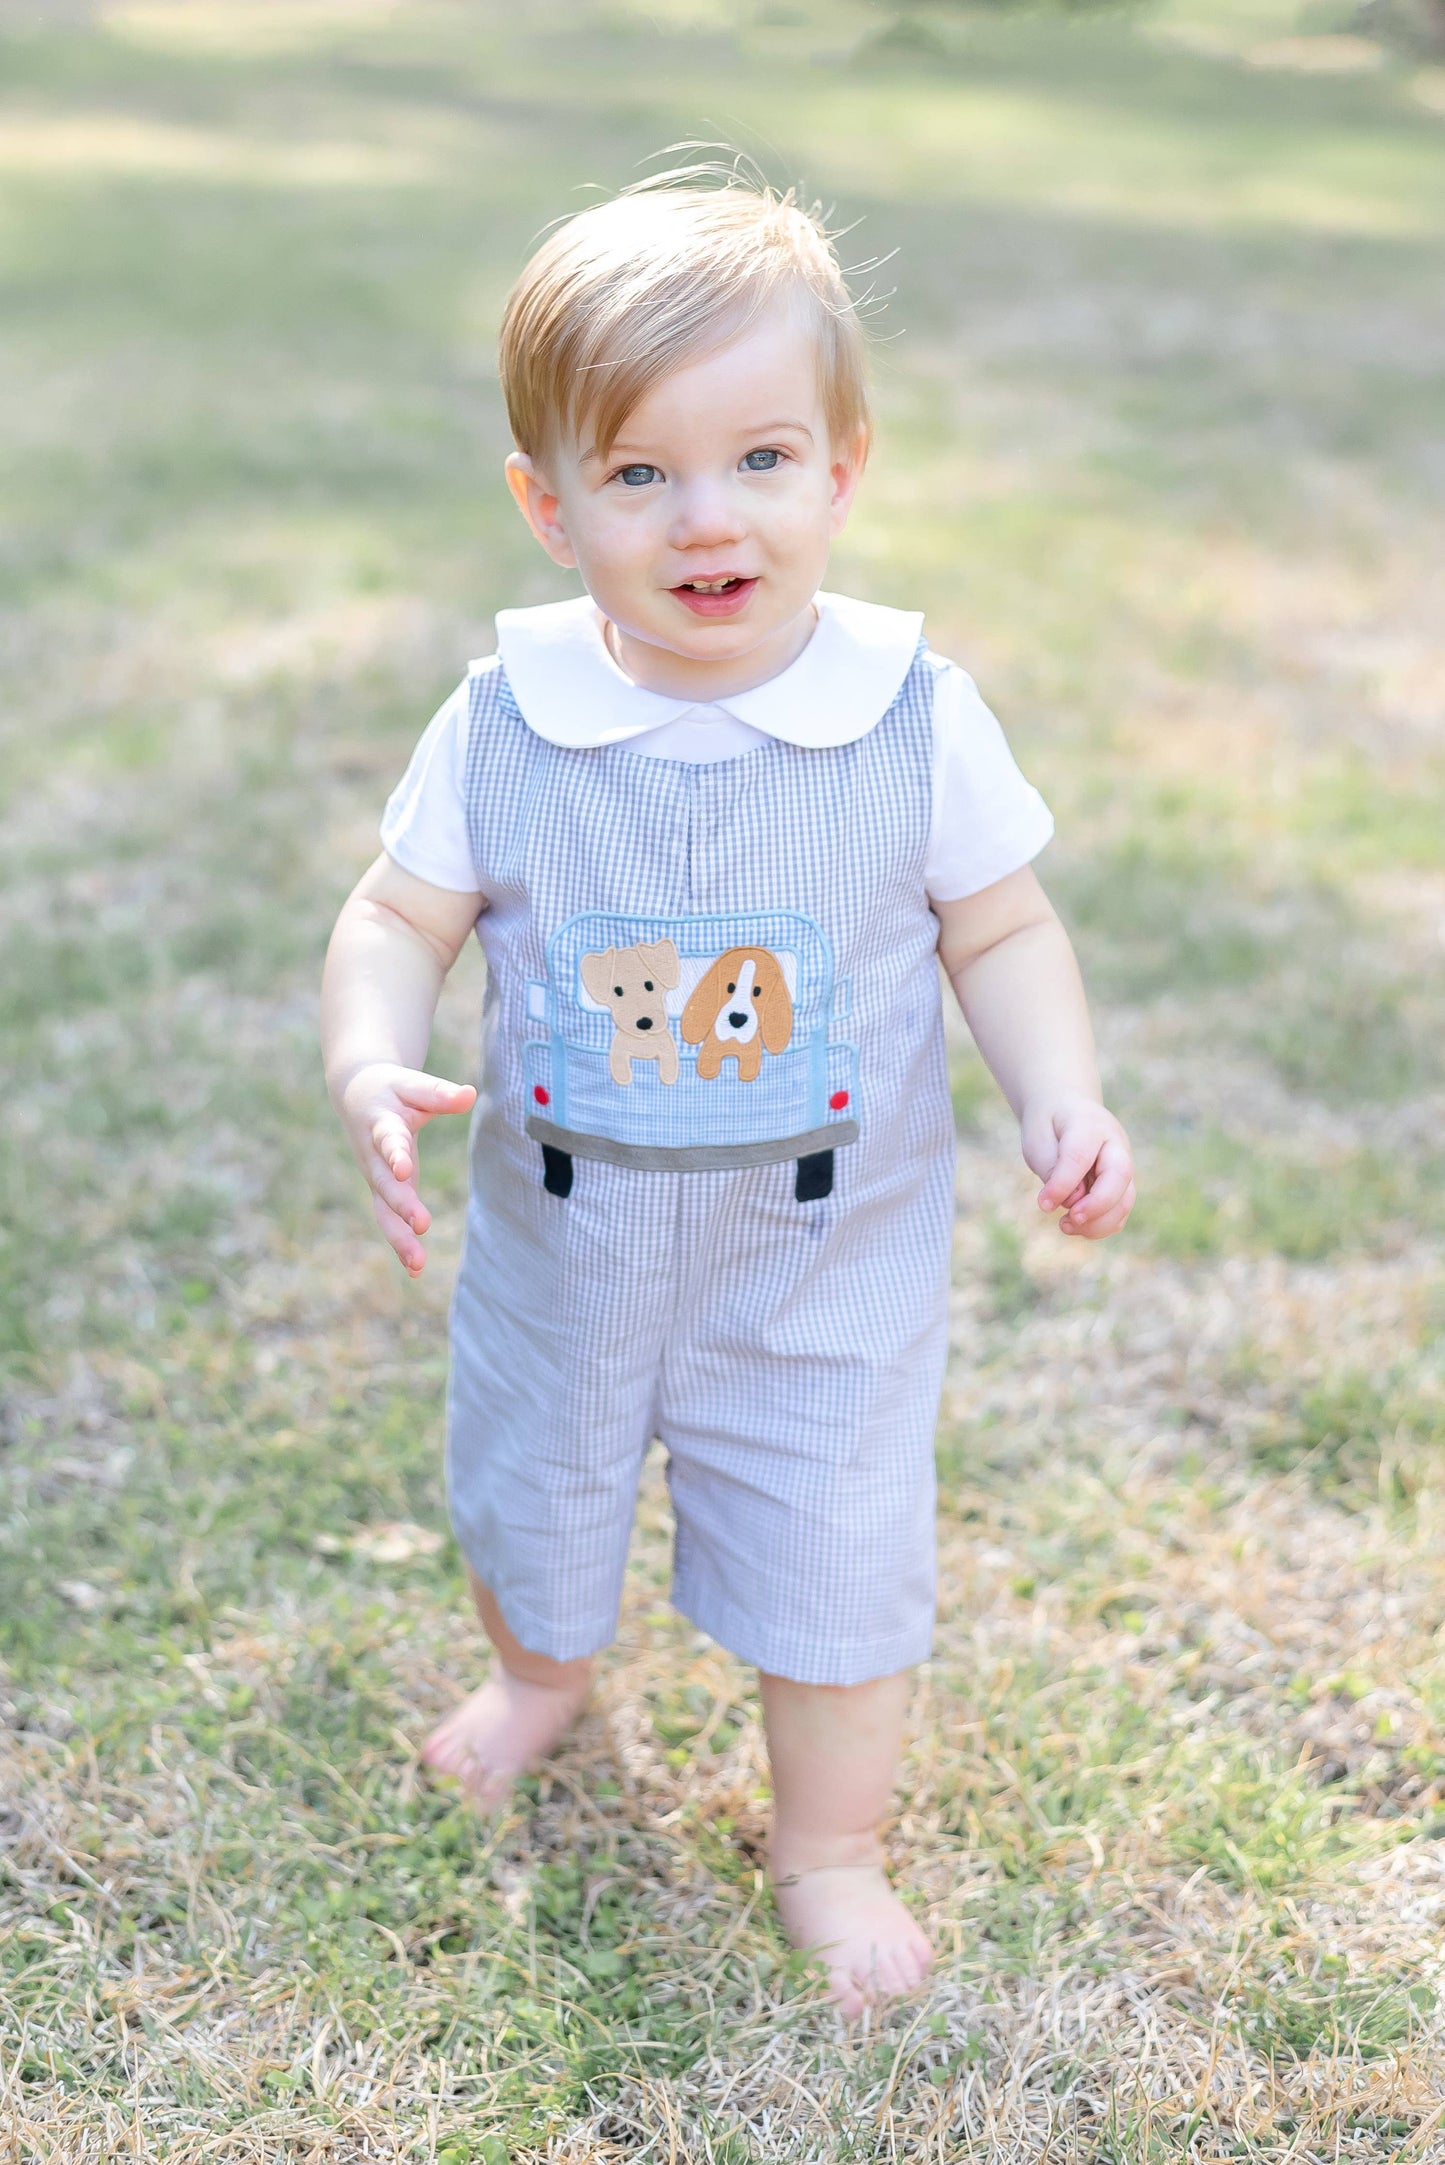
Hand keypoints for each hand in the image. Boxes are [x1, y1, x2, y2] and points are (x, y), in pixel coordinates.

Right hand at [334, 1062, 476, 1275]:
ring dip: (399, 1237)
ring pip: (383, 1211)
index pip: (388, 1141)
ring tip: (417, 1264)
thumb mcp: (412, 1084)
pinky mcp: (384, 1191)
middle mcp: (375, 1158)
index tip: (404, 1168)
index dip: (395, 1154)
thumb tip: (470, 1095)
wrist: (356, 1095)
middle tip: (421, 1225)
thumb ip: (439, 1093)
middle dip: (402, 1206)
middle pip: (385, 1185)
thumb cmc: (390, 1089)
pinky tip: (416, 1270)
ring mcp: (377, 1178)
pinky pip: (388, 1220)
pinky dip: (400, 1243)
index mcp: (380, 1125)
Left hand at [1021, 1094, 1134, 1239]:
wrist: (1067, 1110)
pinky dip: (1101, 1226)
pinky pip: (1120, 1211)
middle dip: (1096, 1205)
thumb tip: (1073, 1200)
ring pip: (1125, 1199)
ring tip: (1065, 1226)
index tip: (1043, 1204)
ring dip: (1098, 1222)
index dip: (1062, 1184)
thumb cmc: (1050, 1127)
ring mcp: (1124, 1164)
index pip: (1079, 1156)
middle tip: (1067, 1220)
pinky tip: (1076, 1226)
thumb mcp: (1038, 1139)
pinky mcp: (1123, 1184)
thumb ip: (1052, 1167)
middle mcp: (1115, 1144)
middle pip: (1119, 1176)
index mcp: (1089, 1124)